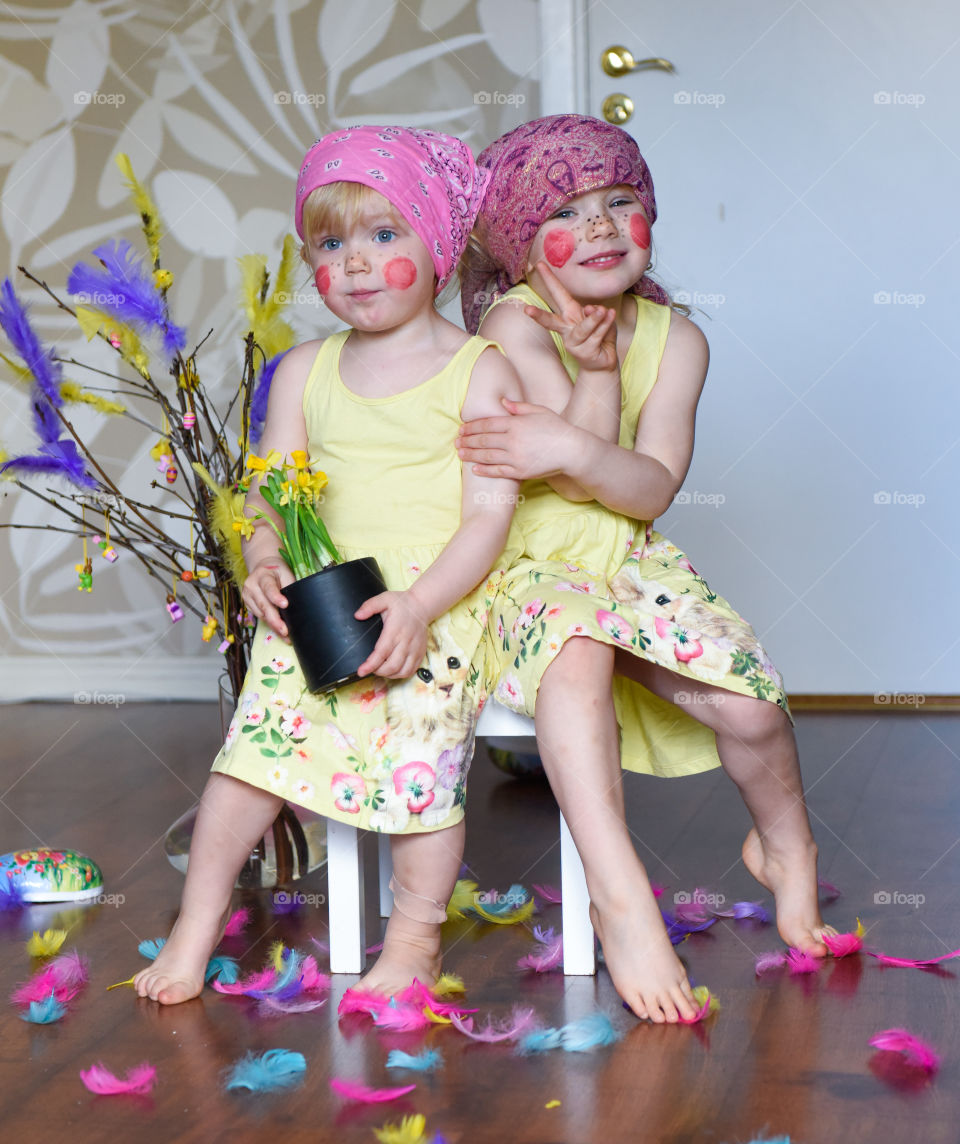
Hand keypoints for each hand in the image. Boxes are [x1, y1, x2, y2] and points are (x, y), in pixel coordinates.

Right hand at [242, 559, 292, 638]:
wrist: (263, 567)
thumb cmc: (278, 572)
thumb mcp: (286, 574)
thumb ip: (289, 588)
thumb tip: (297, 607)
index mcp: (263, 575)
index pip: (269, 587)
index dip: (276, 597)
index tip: (285, 605)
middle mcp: (251, 585)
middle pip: (264, 605)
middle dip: (275, 620)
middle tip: (285, 631)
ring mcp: (247, 595)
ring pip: (261, 614)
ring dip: (273, 625)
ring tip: (285, 634)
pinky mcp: (247, 604)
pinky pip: (259, 616)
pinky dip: (269, 624)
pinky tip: (278, 630)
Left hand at [354, 589, 428, 678]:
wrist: (422, 606)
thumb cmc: (402, 604)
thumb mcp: (385, 599)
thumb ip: (370, 606)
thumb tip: (357, 615)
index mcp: (395, 630)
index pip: (381, 653)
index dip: (371, 665)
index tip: (361, 671)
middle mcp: (406, 642)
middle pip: (391, 666)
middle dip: (377, 671)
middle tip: (369, 669)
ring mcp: (415, 649)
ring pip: (402, 671)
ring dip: (389, 675)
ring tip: (380, 670)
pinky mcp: (420, 653)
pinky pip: (411, 671)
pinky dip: (400, 674)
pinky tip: (392, 670)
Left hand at [456, 397, 578, 479]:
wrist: (572, 450)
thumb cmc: (557, 428)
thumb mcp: (539, 411)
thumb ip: (519, 407)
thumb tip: (502, 401)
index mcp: (515, 423)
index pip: (487, 424)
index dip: (472, 427)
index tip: (461, 428)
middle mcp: (513, 440)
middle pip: (484, 440)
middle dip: (467, 440)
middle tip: (455, 441)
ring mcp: (516, 457)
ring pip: (487, 456)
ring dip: (471, 454)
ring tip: (460, 453)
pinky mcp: (520, 471)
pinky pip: (498, 471)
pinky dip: (485, 470)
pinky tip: (474, 469)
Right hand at [527, 261, 618, 373]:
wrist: (603, 362)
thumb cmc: (600, 335)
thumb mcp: (600, 317)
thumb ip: (594, 312)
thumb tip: (589, 309)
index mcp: (569, 315)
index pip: (557, 295)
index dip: (549, 279)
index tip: (539, 264)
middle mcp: (567, 329)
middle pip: (550, 321)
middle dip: (539, 315)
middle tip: (527, 310)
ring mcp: (573, 343)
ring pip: (583, 328)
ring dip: (594, 319)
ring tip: (604, 311)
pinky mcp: (584, 352)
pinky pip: (596, 335)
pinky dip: (605, 325)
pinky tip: (610, 316)